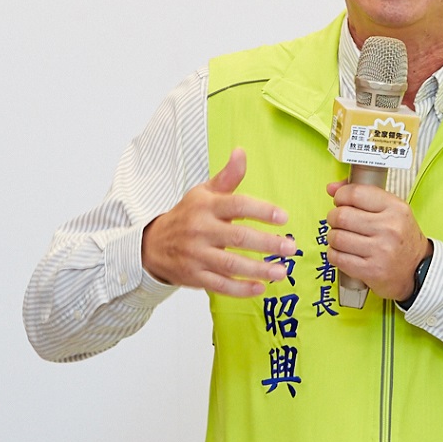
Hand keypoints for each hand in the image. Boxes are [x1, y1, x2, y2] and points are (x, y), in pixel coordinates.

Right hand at [142, 148, 295, 297]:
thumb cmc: (187, 215)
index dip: (261, 210)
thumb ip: (227, 177)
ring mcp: (197, 256)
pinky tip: (260, 287)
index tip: (283, 218)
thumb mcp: (203, 193)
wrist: (153, 244)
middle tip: (289, 247)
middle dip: (266, 244)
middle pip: (238, 238)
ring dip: (258, 270)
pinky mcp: (194, 277)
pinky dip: (241, 289)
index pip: (236, 206)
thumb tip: (241, 152)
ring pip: (231, 265)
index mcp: (206, 207)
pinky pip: (220, 286)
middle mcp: (201, 231)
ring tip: (281, 271)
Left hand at [324, 179, 430, 302]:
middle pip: (341, 215)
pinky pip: (337, 257)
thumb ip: (362, 194)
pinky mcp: (371, 270)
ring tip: (341, 238)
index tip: (340, 201)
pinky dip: (334, 254)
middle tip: (339, 222)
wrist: (418, 269)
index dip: (340, 196)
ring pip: (336, 237)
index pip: (355, 193)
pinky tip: (342, 252)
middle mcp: (389, 228)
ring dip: (333, 237)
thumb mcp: (391, 210)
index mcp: (395, 209)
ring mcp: (380, 251)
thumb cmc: (402, 238)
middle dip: (333, 218)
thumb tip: (331, 188)